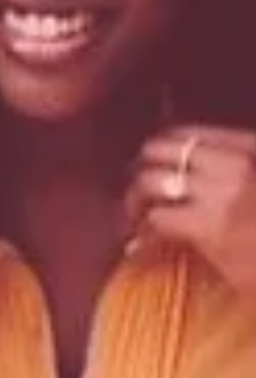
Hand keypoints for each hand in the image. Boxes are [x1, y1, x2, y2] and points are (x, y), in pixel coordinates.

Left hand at [128, 125, 255, 302]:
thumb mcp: (251, 192)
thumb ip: (228, 172)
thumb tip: (179, 176)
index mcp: (253, 147)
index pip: (189, 133)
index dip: (161, 151)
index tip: (151, 167)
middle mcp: (240, 162)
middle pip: (159, 149)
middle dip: (139, 170)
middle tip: (135, 194)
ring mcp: (226, 192)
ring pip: (150, 181)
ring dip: (133, 201)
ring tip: (134, 220)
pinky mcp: (212, 227)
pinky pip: (156, 218)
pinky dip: (143, 230)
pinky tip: (143, 244)